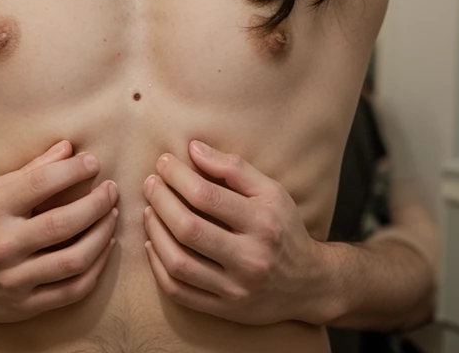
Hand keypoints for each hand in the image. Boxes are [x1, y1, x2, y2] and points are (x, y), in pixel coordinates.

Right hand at [0, 141, 117, 322]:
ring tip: (113, 215)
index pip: (40, 184)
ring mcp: (15, 279)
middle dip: (96, 203)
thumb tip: (69, 148)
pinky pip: (73, 289)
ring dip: (102, 235)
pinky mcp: (26, 305)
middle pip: (62, 224)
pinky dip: (97, 267)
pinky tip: (105, 247)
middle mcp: (3, 245)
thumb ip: (32, 170)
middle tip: (112, 190)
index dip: (73, 171)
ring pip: (73, 259)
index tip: (94, 162)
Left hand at [142, 141, 324, 324]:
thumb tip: (193, 148)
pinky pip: (179, 291)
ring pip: (179, 263)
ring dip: (155, 232)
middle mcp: (249, 258)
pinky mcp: (224, 310)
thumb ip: (233, 167)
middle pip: (189, 229)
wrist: (309, 284)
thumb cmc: (284, 228)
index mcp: (262, 223)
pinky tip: (153, 243)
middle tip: (150, 183)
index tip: (163, 162)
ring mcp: (235, 289)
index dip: (177, 176)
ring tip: (149, 210)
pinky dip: (158, 266)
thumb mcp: (271, 191)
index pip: (207, 196)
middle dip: (161, 201)